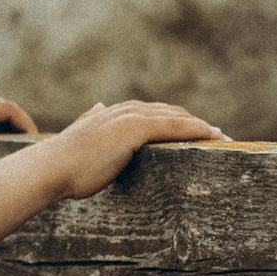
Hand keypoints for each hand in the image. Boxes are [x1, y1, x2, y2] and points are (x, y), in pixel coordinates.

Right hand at [33, 96, 226, 201]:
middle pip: (172, 114)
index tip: (197, 133)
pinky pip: (176, 127)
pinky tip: (213, 136)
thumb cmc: (65, 163)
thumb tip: (98, 107)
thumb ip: (92, 121)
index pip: (156, 115)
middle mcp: (127, 110)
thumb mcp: (82, 137)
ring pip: (178, 119)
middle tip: (219, 138)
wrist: (52, 168)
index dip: (178, 122)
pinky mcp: (137, 129)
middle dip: (196, 125)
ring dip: (203, 128)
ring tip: (224, 139)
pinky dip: (197, 130)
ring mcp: (132, 118)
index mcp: (116, 113)